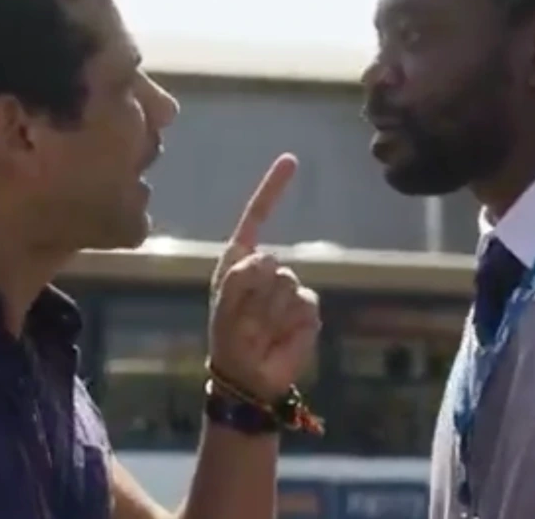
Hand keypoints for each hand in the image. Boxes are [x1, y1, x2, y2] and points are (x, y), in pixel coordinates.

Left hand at [208, 153, 320, 401]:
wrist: (249, 375)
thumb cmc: (229, 336)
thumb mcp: (225, 304)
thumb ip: (242, 276)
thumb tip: (273, 260)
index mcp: (242, 259)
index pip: (258, 216)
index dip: (273, 189)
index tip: (292, 159)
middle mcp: (268, 268)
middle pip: (272, 263)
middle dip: (256, 294)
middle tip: (246, 320)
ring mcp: (291, 288)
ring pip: (289, 286)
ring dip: (270, 313)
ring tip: (261, 330)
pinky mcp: (309, 310)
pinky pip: (305, 306)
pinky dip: (291, 324)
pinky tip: (281, 336)